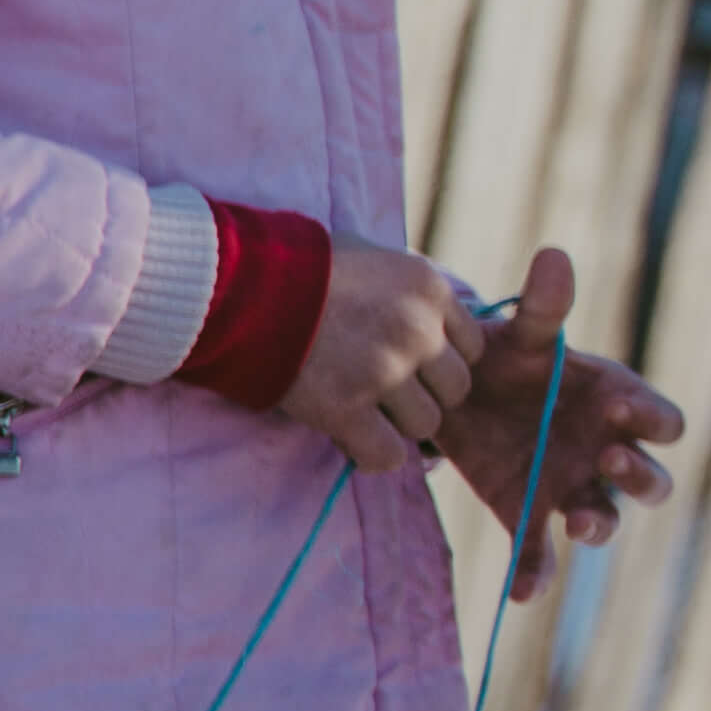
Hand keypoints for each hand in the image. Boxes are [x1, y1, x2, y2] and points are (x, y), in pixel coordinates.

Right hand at [281, 239, 477, 481]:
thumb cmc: (296, 265)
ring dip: (397, 425)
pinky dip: (372, 454)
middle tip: (386, 393)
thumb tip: (426, 310)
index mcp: (428, 289)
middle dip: (425, 395)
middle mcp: (417, 329)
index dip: (441, 361)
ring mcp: (383, 370)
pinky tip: (351, 437)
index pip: (472, 346)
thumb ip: (404, 286)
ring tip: (363, 411)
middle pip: (455, 389)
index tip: (411, 363)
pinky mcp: (344, 407)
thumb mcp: (369, 255)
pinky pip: (387, 455)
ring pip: (426, 425)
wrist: (238, 284)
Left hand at [427, 248, 686, 601]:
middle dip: (639, 478)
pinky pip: (539, 554)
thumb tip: (553, 256)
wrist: (458, 393)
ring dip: (600, 524)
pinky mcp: (527, 514)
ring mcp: (570, 489)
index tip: (626, 411)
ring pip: (604, 519)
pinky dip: (535, 574)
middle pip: (650, 481)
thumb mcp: (523, 335)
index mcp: (617, 405)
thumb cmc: (509, 360)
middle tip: (611, 461)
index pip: (662, 421)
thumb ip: (542, 308)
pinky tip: (521, 591)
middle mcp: (605, 453)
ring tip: (579, 523)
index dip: (653, 421)